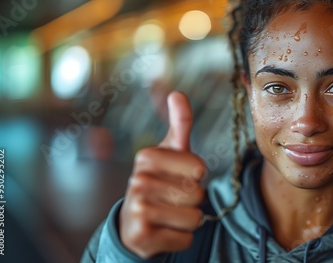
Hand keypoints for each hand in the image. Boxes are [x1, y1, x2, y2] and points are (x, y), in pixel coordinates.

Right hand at [120, 91, 205, 257]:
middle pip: (197, 194)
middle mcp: (138, 181)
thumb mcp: (170, 152)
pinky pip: (185, 238)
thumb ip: (179, 124)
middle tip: (172, 197)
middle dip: (192, 199)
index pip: (198, 168)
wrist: (134, 222)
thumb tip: (177, 94)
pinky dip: (181, 237)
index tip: (179, 176)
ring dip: (188, 219)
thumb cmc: (159, 182)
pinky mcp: (141, 236)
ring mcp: (137, 209)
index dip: (195, 176)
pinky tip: (164, 230)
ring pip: (194, 217)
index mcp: (146, 157)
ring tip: (168, 214)